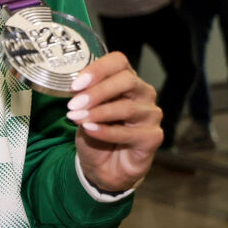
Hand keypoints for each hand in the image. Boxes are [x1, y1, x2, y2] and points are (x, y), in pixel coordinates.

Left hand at [65, 52, 161, 192]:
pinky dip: (106, 131)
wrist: (102, 166)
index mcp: (126, 80)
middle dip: (97, 92)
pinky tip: (90, 130)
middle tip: (74, 104)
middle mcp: (143, 94)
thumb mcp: (83, 112)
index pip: (118, 62)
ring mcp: (151, 115)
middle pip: (126, 81)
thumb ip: (82, 98)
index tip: (76, 84)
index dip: (98, 69)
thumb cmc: (95, 132)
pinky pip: (129, 133)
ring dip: (98, 113)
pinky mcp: (153, 137)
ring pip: (127, 107)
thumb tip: (76, 89)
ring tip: (76, 118)